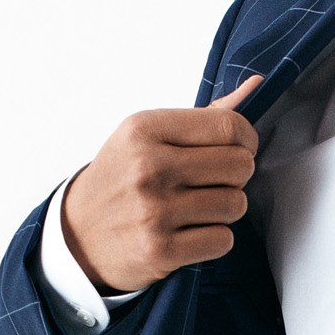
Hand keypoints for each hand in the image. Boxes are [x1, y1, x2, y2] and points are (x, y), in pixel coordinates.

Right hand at [61, 74, 262, 291]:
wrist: (77, 234)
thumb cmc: (122, 179)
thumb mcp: (149, 137)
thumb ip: (205, 116)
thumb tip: (258, 85)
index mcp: (145, 129)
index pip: (229, 125)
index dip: (246, 140)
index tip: (238, 149)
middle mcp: (148, 167)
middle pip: (240, 165)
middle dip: (236, 176)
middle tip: (212, 182)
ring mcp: (153, 210)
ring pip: (236, 204)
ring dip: (225, 209)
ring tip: (197, 208)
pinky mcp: (160, 250)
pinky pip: (223, 240)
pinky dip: (214, 239)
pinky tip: (190, 233)